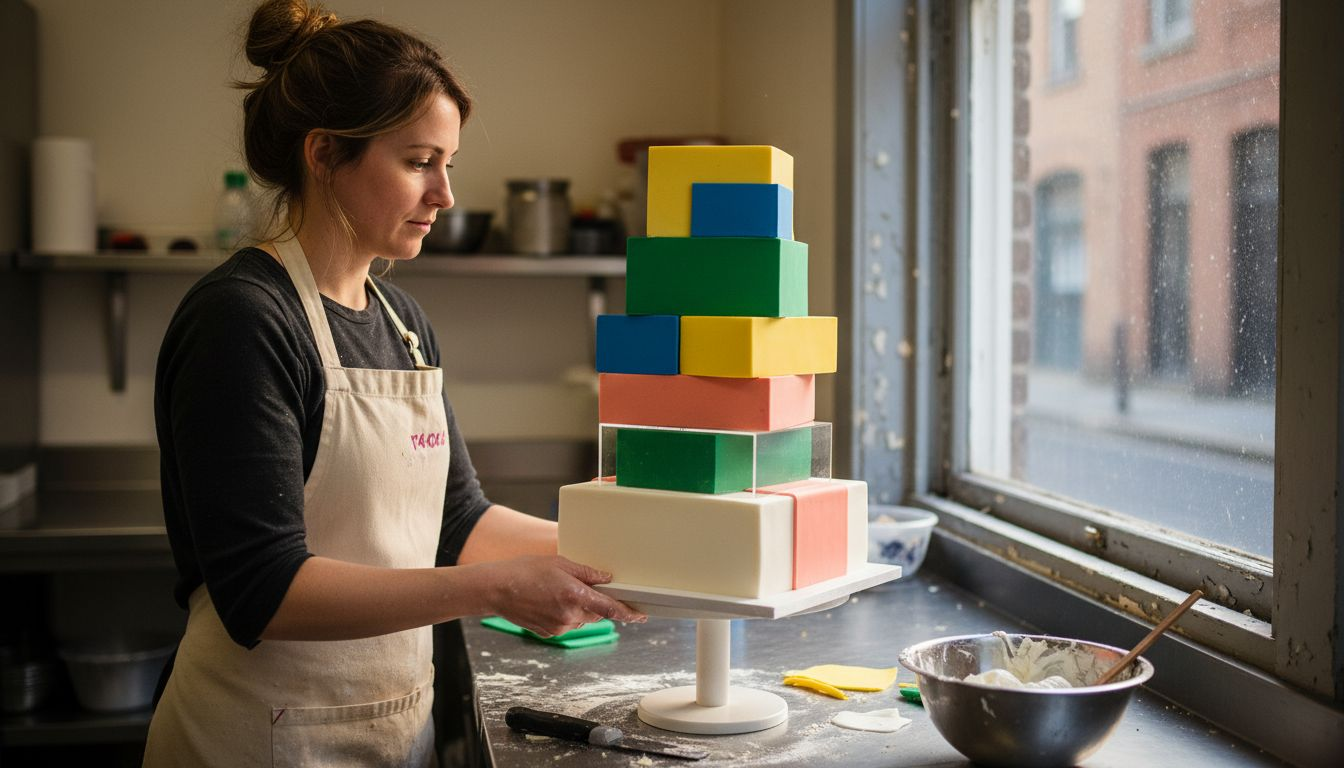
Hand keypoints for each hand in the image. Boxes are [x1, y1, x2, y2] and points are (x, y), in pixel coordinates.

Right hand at [477, 555, 645, 636]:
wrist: (496, 589)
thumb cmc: (525, 571)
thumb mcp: (560, 563)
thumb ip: (586, 573)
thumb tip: (607, 579)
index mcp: (575, 596)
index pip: (610, 609)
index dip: (629, 614)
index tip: (641, 616)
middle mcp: (569, 616)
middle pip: (596, 614)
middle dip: (594, 603)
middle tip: (578, 587)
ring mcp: (559, 627)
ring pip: (581, 619)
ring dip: (578, 608)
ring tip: (557, 592)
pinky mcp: (549, 633)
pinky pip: (566, 625)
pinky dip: (564, 615)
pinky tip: (548, 601)